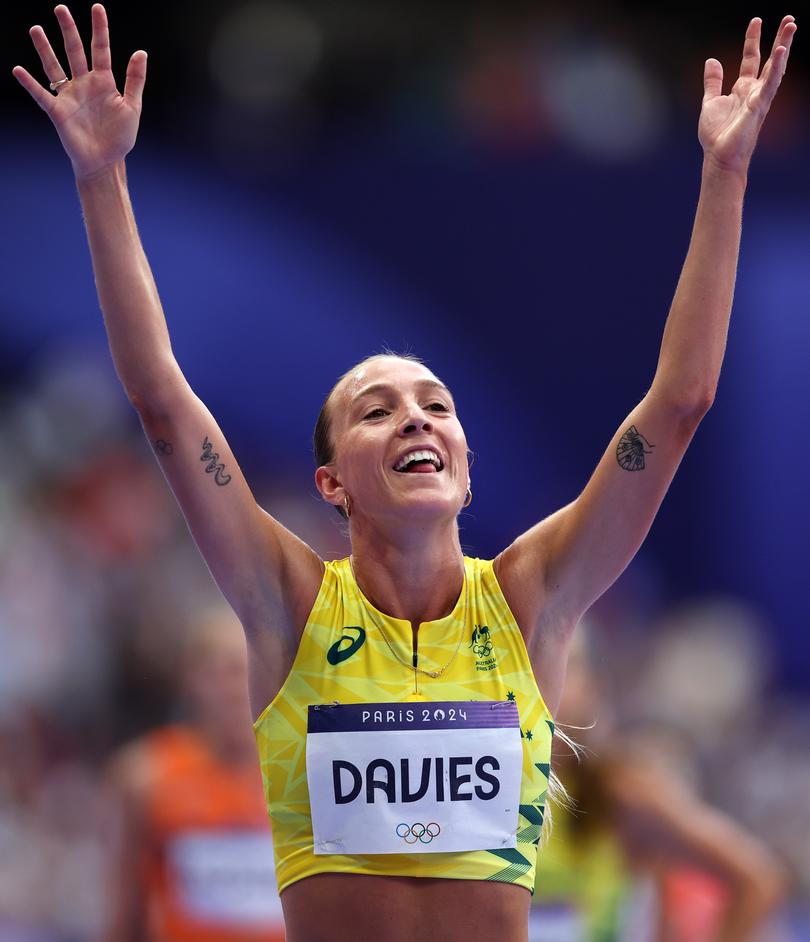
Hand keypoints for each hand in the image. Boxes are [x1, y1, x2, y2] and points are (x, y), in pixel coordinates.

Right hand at [12, 4, 146, 180]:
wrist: (106, 162)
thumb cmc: (120, 137)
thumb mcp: (132, 107)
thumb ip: (135, 80)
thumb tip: (141, 52)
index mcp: (104, 82)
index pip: (101, 49)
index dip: (100, 29)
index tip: (97, 7)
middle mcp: (84, 84)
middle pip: (74, 51)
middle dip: (68, 30)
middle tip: (61, 8)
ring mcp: (70, 96)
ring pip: (54, 66)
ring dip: (45, 49)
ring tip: (36, 29)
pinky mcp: (58, 111)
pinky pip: (41, 95)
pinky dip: (29, 84)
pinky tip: (19, 70)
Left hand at [699, 15, 796, 174]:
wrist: (719, 157)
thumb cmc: (716, 135)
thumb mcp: (710, 102)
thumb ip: (713, 82)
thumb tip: (711, 60)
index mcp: (742, 89)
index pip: (751, 58)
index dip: (752, 40)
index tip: (756, 21)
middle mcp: (754, 91)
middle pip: (770, 59)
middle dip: (779, 38)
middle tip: (789, 18)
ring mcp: (759, 97)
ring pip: (775, 67)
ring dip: (784, 46)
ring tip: (791, 26)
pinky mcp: (759, 106)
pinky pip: (770, 84)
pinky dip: (776, 67)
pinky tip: (781, 51)